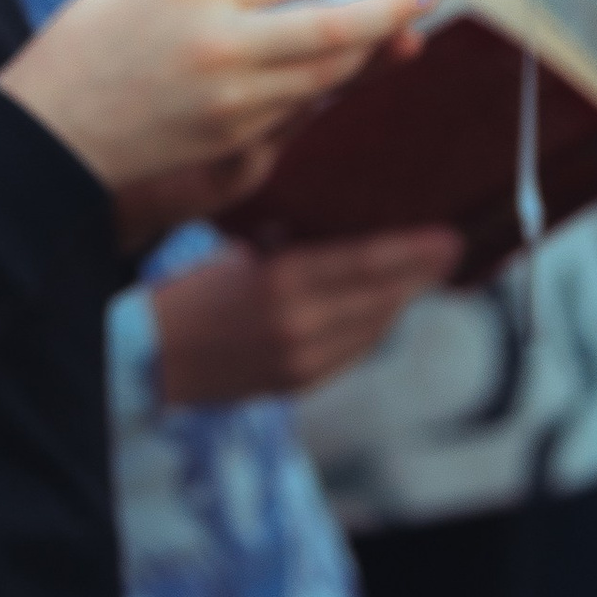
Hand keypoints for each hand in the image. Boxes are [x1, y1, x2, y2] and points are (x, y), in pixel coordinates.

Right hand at [2, 0, 429, 195]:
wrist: (52, 130)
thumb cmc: (93, 40)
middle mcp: (222, 45)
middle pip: (332, 29)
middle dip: (385, 13)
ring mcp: (233, 101)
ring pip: (325, 74)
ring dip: (366, 53)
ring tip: (396, 33)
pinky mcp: (234, 139)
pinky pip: (298, 106)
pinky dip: (325, 83)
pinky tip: (339, 67)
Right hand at [151, 231, 460, 403]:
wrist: (146, 360)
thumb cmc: (184, 291)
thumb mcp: (234, 250)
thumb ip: (288, 237)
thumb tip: (332, 213)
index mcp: (279, 282)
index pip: (365, 265)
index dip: (413, 253)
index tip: (448, 239)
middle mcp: (299, 327)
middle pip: (381, 299)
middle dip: (420, 275)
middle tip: (449, 250)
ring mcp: (301, 362)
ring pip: (373, 329)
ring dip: (399, 301)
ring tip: (422, 275)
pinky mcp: (298, 384)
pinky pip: (352, 353)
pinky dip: (373, 327)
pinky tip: (382, 308)